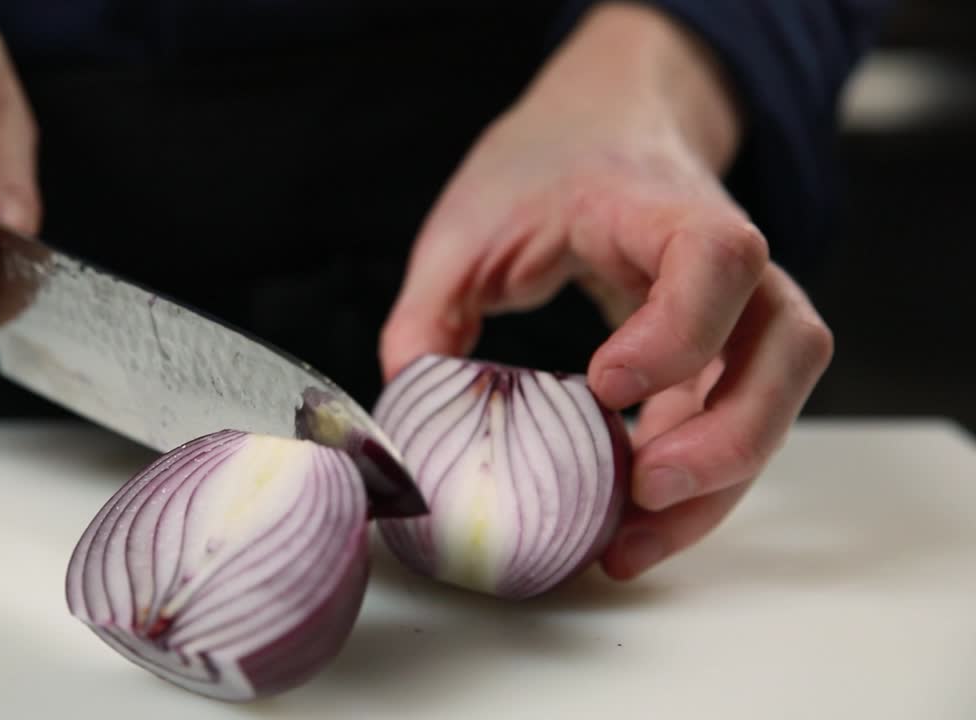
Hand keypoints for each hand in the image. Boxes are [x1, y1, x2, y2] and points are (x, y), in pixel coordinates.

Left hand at [379, 3, 833, 578]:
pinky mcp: (723, 356)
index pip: (715, 256)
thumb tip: (412, 414)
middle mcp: (729, 260)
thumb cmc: (543, 167)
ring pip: (777, 399)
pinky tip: (632, 527)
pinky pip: (734, 424)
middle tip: (644, 491)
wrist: (606, 124)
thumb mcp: (466, 227)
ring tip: (633, 543)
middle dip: (728, 437)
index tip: (607, 385)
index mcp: (660, 205)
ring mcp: (738, 310)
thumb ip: (429, 314)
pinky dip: (698, 486)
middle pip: (788, 345)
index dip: (678, 329)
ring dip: (719, 482)